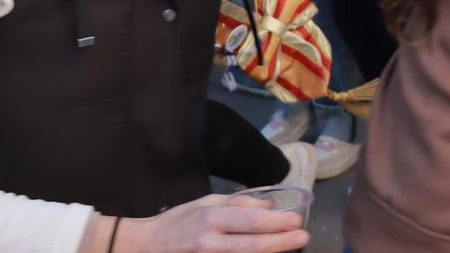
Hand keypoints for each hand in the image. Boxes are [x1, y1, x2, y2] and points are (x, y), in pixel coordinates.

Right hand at [109, 193, 308, 252]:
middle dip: (283, 242)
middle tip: (303, 237)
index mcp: (212, 218)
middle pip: (254, 244)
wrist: (146, 247)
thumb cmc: (179, 222)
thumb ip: (238, 203)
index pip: (253, 222)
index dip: (279, 224)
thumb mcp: (206, 203)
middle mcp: (211, 242)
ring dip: (271, 252)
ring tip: (291, 247)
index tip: (298, 221)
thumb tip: (269, 207)